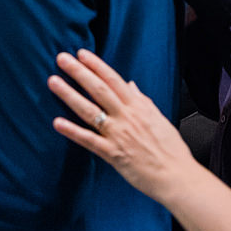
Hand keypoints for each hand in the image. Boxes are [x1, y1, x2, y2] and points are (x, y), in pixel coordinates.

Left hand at [47, 49, 198, 204]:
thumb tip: (131, 86)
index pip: (114, 80)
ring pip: (89, 110)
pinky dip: (72, 131)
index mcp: (139, 107)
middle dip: (79, 72)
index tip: (82, 53)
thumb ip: (143, 101)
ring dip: (69, 94)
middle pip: (98, 89)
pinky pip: (89, 140)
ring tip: (53, 81)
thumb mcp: (159, 118)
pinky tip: (57, 122)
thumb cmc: (171, 150)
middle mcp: (127, 117)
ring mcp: (118, 135)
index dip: (96, 65)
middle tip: (62, 58)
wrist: (177, 176)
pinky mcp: (113, 154)